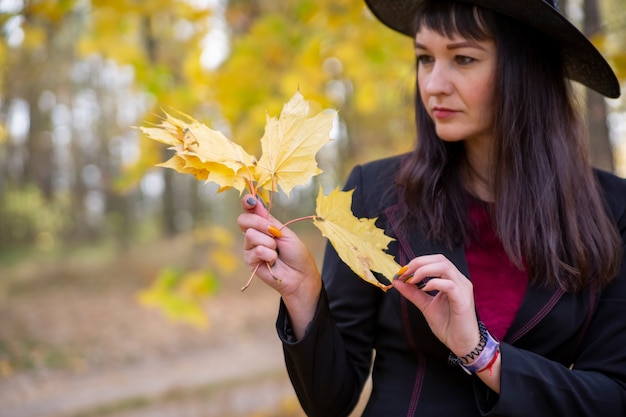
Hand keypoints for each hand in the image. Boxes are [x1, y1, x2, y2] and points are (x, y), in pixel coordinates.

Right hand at [237, 194, 321, 337]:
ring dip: (269, 242)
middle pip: (243, 220)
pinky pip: (257, 251)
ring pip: (250, 235)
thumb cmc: (296, 254)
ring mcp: (250, 248)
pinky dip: (269, 255)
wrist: (301, 275)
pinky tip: (273, 261)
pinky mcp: (250, 261)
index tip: (251, 200)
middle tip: (275, 233)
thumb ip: (268, 219)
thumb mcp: (285, 232)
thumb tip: (255, 201)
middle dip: (260, 223)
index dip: (247, 202)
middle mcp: (253, 235)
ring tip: (277, 251)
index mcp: (262, 225)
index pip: (249, 210)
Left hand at [392, 254, 479, 357]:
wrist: (461, 344)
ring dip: (424, 270)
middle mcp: (459, 280)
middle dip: (419, 263)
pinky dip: (434, 283)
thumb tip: (397, 281)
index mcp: (452, 280)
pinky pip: (450, 285)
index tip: (402, 272)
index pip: (436, 260)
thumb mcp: (426, 305)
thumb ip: (413, 293)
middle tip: (404, 273)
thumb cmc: (448, 325)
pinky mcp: (463, 300)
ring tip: (412, 279)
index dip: (417, 262)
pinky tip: (425, 288)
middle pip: (440, 259)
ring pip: (445, 267)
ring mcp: (463, 289)